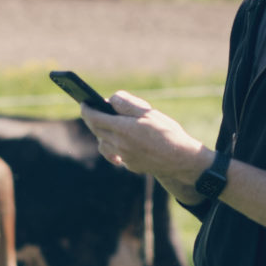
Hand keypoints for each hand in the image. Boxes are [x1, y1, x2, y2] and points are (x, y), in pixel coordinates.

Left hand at [81, 92, 210, 191]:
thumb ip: (127, 103)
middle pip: (97, 130)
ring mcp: (124, 156)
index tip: (84, 102)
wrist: (181, 160)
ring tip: (109, 126)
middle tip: (93, 111)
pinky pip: (115, 154)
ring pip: (103, 144)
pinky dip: (114, 147)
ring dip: (102, 134)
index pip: (94, 117)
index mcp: (122, 128)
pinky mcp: (130, 165)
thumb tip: (111, 100)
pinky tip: (119, 143)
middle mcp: (119, 144)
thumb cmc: (167, 132)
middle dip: (92, 119)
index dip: (87, 109)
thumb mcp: (148, 112)